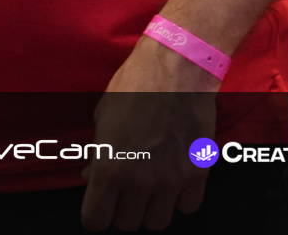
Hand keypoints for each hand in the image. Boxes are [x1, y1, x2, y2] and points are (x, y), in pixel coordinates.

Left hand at [82, 38, 217, 230]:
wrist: (177, 69)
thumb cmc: (134, 86)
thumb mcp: (103, 117)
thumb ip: (97, 153)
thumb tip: (90, 177)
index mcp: (109, 167)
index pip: (95, 219)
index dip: (95, 214)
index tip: (99, 205)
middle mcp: (139, 180)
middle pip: (127, 224)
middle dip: (123, 210)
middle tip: (125, 191)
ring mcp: (171, 181)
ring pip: (158, 222)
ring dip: (151, 208)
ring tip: (151, 187)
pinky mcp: (198, 174)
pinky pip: (187, 207)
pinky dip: (180, 200)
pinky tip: (175, 180)